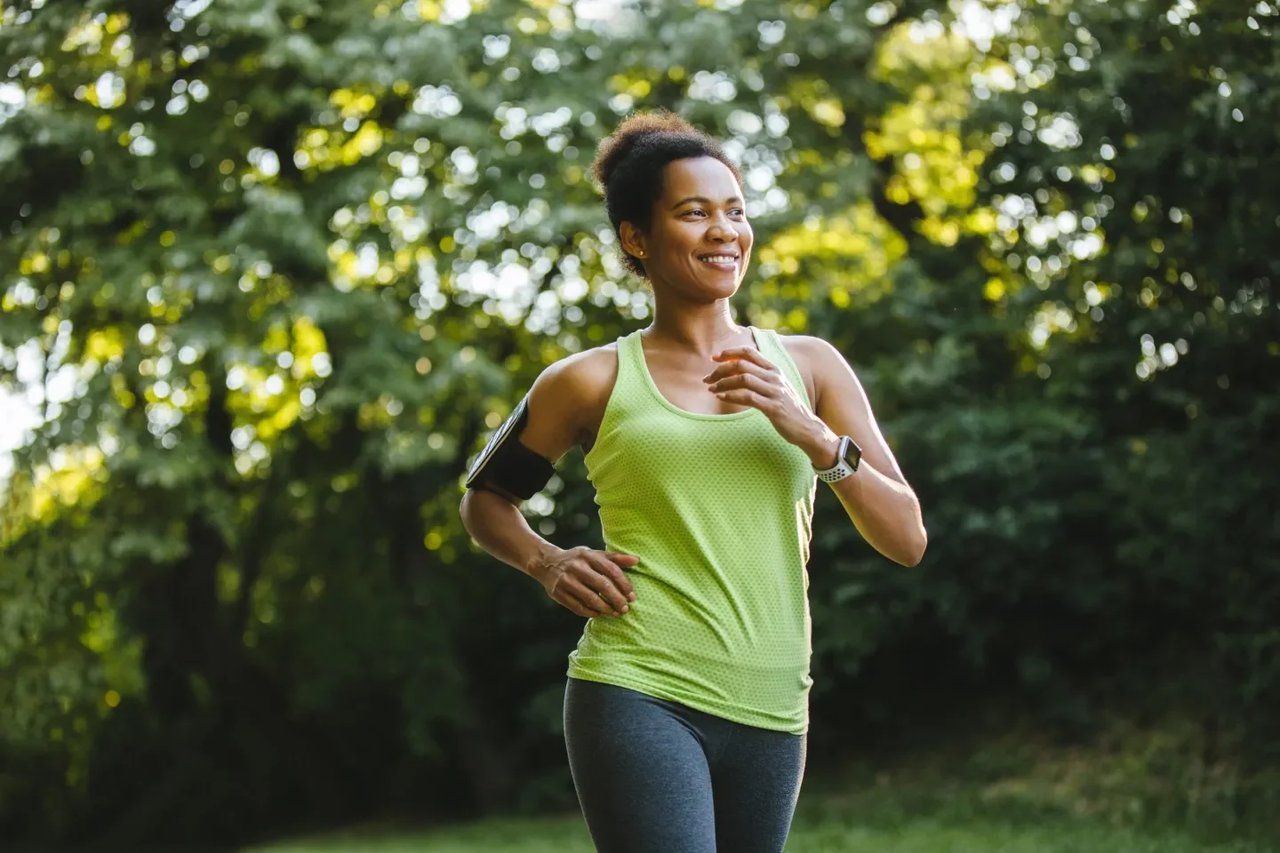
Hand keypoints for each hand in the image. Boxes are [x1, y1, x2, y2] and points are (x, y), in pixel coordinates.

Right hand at [528, 546, 638, 617]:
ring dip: (605, 608)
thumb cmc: (578, 560)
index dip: (624, 584)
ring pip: (590, 598)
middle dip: (616, 599)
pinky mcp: (559, 593)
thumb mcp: (595, 554)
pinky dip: (591, 612)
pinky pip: (578, 607)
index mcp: (588, 556)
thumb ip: (615, 558)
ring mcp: (566, 580)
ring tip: (615, 613)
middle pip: (602, 585)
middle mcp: (577, 567)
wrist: (546, 563)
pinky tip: (599, 613)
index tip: (632, 596)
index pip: (611, 570)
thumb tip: (636, 560)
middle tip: (625, 609)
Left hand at [703, 347, 836, 465]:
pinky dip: (732, 396)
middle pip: (742, 365)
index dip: (730, 352)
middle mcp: (775, 377)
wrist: (807, 428)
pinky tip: (721, 397)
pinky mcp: (773, 407)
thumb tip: (738, 372)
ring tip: (711, 388)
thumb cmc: (788, 409)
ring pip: (743, 379)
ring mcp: (775, 391)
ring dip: (723, 383)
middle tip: (707, 378)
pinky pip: (748, 397)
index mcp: (774, 370)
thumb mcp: (776, 388)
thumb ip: (761, 378)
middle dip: (721, 370)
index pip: (749, 352)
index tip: (714, 358)